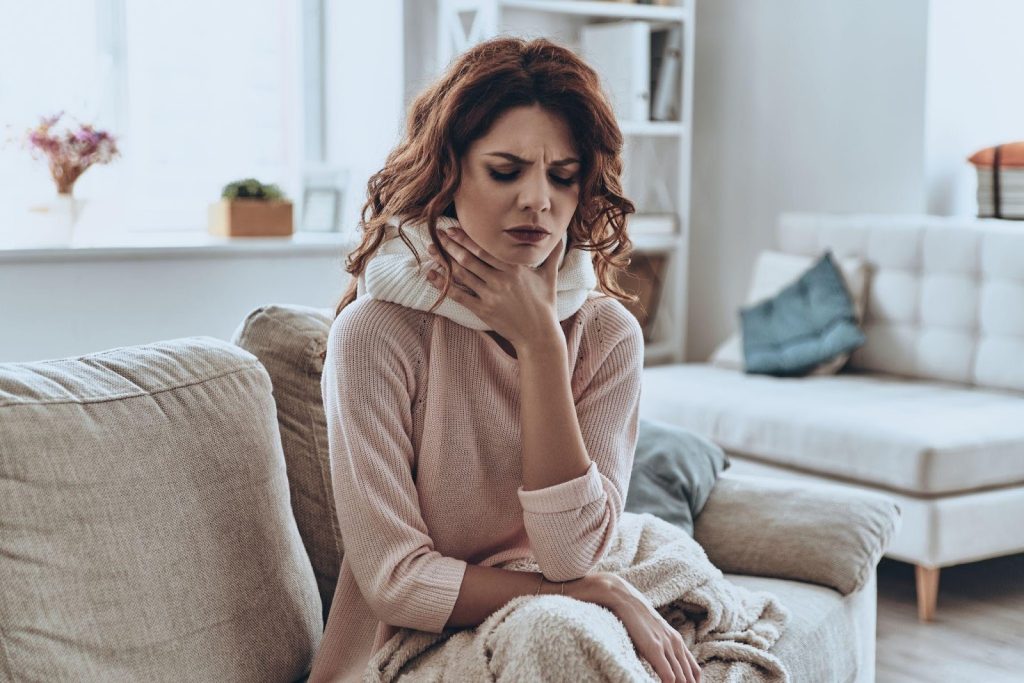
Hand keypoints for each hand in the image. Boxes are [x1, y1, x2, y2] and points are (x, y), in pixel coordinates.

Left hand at [424, 227, 562, 349]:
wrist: (539, 334)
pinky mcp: (483, 310)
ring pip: (462, 274)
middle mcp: (500, 280)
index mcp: (514, 268)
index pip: (485, 249)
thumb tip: (562, 236)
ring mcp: (490, 296)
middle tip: (436, 234)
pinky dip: (443, 285)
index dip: (466, 238)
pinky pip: (459, 296)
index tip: (452, 229)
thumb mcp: (549, 277)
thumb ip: (553, 255)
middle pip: (469, 259)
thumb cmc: (544, 304)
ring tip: (430, 250)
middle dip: (450, 245)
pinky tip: (431, 276)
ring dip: (443, 261)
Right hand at [578, 573, 700, 682]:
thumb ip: (658, 646)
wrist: (623, 598)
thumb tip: (657, 663)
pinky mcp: (655, 648)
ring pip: (682, 679)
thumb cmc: (632, 617)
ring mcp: (666, 646)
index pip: (694, 671)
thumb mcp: (651, 633)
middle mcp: (676, 644)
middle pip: (690, 678)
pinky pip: (669, 677)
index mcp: (676, 641)